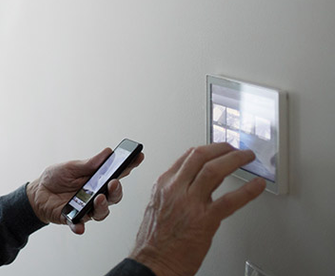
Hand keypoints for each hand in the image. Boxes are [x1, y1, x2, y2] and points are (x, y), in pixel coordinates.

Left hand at [27, 147, 143, 234]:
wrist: (38, 192)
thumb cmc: (56, 178)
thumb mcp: (70, 167)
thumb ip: (88, 164)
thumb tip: (107, 152)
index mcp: (97, 180)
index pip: (117, 174)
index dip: (129, 166)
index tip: (138, 156)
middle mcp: (96, 195)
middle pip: (114, 196)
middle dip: (116, 190)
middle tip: (112, 182)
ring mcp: (86, 208)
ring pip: (101, 212)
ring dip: (102, 207)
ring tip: (98, 198)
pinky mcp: (74, 218)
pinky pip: (79, 225)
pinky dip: (79, 226)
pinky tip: (79, 226)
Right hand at [130, 143, 265, 275]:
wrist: (154, 262)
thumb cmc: (155, 240)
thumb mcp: (159, 206)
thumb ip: (176, 192)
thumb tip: (198, 183)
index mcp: (163, 185)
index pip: (187, 156)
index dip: (207, 148)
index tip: (219, 148)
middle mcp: (175, 189)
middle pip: (200, 156)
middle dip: (222, 148)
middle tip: (235, 148)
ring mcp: (190, 203)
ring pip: (214, 170)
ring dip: (235, 160)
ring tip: (247, 158)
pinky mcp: (205, 220)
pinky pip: (230, 200)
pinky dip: (247, 191)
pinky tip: (257, 185)